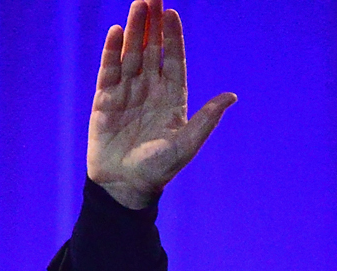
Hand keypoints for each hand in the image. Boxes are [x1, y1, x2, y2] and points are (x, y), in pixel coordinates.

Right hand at [86, 0, 234, 210]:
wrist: (125, 187)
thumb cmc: (159, 169)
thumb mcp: (186, 144)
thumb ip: (206, 119)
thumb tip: (232, 96)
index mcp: (172, 99)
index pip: (174, 60)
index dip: (173, 38)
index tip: (173, 14)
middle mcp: (150, 90)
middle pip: (151, 50)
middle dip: (152, 24)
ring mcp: (127, 92)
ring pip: (131, 54)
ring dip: (134, 30)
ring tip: (137, 5)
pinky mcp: (104, 100)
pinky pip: (109, 70)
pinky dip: (112, 51)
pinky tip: (116, 32)